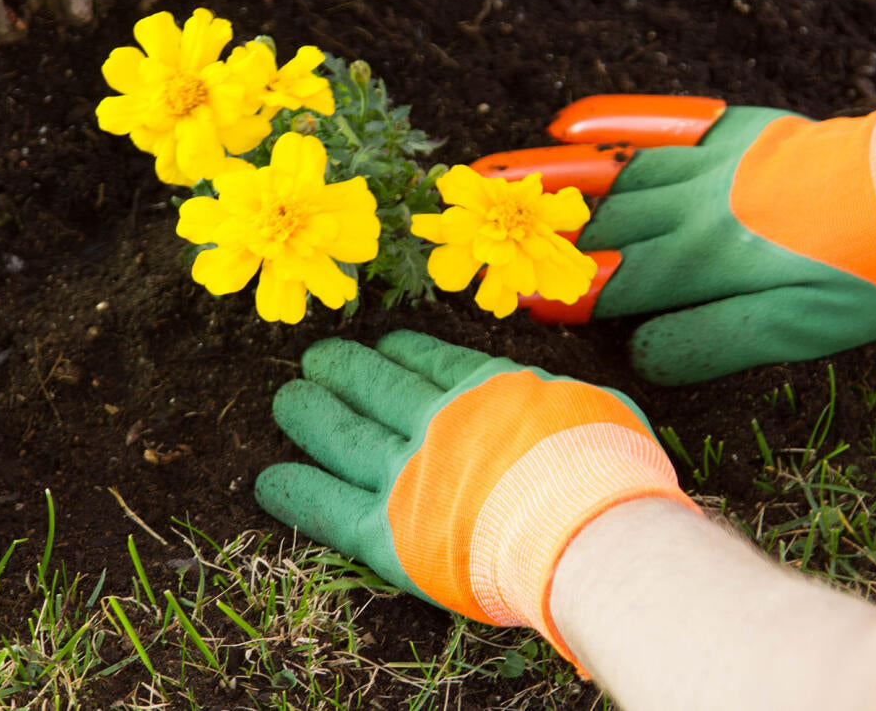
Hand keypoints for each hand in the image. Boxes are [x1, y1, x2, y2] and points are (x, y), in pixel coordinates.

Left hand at [254, 330, 695, 662]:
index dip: (405, 351)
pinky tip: (267, 482)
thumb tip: (560, 403)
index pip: (435, 364)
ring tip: (287, 399)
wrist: (583, 526)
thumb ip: (564, 403)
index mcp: (488, 393)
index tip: (383, 341)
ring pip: (345, 437)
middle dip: (346, 371)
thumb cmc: (607, 470)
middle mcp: (439, 426)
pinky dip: (298, 493)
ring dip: (312, 415)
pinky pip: (332, 509)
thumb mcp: (600, 410)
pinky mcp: (390, 534)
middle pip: (379, 390)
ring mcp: (408, 477)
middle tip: (316, 358)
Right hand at [474, 41, 875, 384]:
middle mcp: (694, 207)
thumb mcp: (797, 332)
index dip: (563, 292)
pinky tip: (570, 123)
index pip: (615, 281)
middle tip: (471, 230)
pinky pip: (660, 123)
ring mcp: (713, 162)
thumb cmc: (868, 275)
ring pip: (615, 174)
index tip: (509, 296)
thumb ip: (710, 341)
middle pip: (600, 223)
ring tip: (492, 175)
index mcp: (706, 262)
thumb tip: (638, 349)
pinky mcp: (739, 132)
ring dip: (550, 178)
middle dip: (534, 232)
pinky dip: (612, 122)